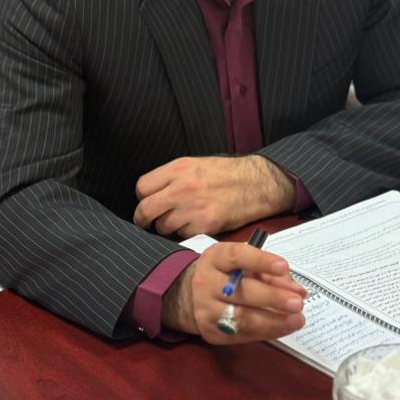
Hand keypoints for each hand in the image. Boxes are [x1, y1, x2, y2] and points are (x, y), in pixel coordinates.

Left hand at [133, 155, 295, 236]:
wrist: (256, 184)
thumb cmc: (227, 174)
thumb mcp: (196, 164)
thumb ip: (172, 177)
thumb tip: (152, 193)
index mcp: (178, 169)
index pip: (142, 187)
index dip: (143, 198)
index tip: (147, 203)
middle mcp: (181, 187)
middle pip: (145, 210)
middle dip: (144, 219)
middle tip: (148, 222)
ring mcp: (192, 207)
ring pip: (163, 227)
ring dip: (167, 227)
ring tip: (181, 221)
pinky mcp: (204, 225)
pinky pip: (182, 235)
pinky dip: (185, 233)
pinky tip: (196, 225)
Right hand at [161, 241, 306, 343]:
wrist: (188, 296)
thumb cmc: (226, 274)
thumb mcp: (244, 263)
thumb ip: (271, 273)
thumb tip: (298, 290)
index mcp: (216, 258)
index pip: (238, 256)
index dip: (261, 261)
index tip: (283, 266)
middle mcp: (207, 282)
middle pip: (241, 291)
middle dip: (272, 297)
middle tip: (297, 302)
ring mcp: (207, 309)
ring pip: (242, 317)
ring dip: (273, 320)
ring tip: (297, 319)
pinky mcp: (212, 331)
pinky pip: (242, 334)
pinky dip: (267, 332)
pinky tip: (284, 327)